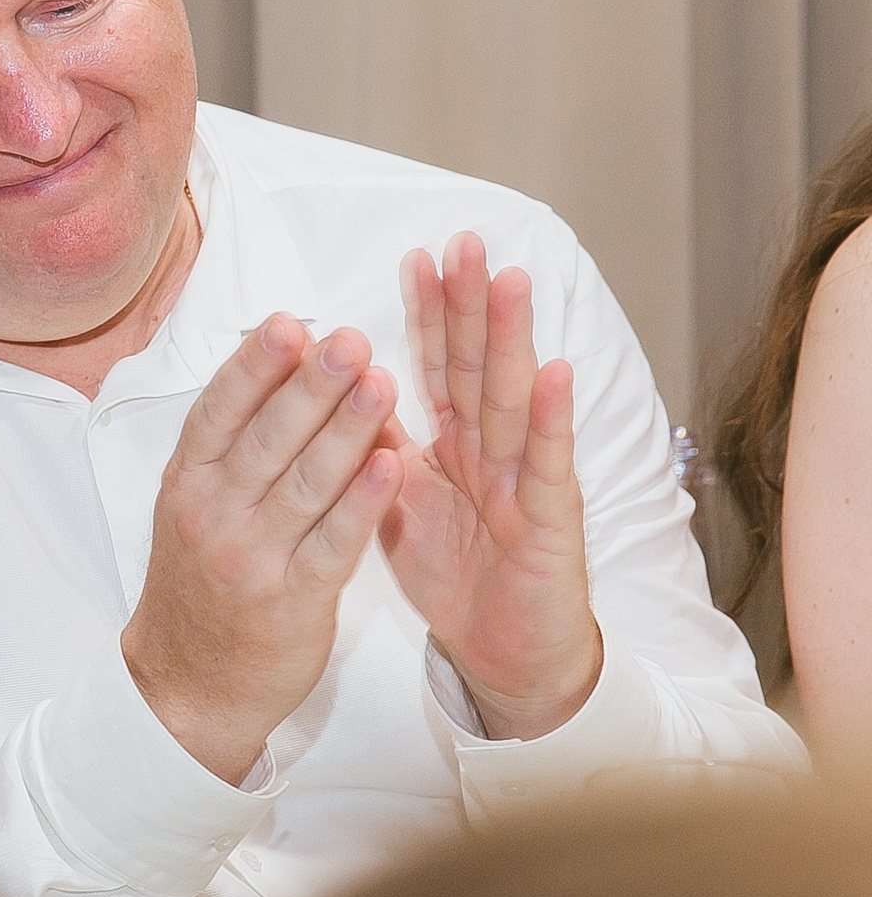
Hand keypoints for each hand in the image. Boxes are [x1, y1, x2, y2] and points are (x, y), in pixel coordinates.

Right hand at [125, 314, 405, 781]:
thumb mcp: (192, 509)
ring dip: (346, 429)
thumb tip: (274, 370)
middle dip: (309, 384)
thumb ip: (229, 449)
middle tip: (348, 338)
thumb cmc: (201, 587)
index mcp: (187, 484)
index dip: (255, 367)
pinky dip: (363, 502)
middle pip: (266, 437)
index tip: (289, 324)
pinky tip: (392, 464)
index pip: (219, 412)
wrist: (187, 686)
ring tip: (382, 381)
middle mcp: (213, 514)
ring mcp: (251, 558)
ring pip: (304, 482)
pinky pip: (333, 543)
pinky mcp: (292, 600)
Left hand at [383, 234, 600, 737]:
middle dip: (471, 303)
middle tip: (465, 240)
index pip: (438, 366)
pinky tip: (554, 372)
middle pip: (479, 366)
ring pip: (515, 400)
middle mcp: (493, 452)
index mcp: (454, 444)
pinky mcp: (549, 524)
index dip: (429, 314)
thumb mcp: (403, 503)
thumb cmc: (457, 575)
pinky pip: (545, 467)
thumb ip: (381, 447)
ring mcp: (524, 482)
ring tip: (510, 280)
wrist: (505, 656)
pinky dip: (549, 420)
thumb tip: (342, 391)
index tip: (415, 256)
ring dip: (513, 339)